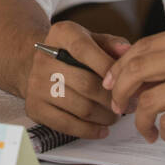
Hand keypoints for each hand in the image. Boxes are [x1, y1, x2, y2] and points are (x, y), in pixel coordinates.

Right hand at [22, 21, 130, 139]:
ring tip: (117, 115)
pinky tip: (102, 129)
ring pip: (81, 107)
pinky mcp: (34, 107)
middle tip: (129, 104)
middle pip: (86, 84)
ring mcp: (37, 84)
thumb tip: (127, 51)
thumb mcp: (91, 39)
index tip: (127, 81)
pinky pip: (67, 125)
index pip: (84, 50)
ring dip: (105, 116)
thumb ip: (111, 44)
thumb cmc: (73, 53)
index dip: (108, 67)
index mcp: (61, 34)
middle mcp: (44, 58)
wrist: (37, 64)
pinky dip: (90, 130)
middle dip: (113, 98)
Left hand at [102, 25, 164, 144]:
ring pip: (147, 100)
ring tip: (148, 130)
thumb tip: (125, 73)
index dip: (120, 68)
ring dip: (140, 121)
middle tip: (119, 108)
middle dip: (120, 92)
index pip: (141, 47)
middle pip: (137, 70)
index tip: (112, 85)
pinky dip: (164, 134)